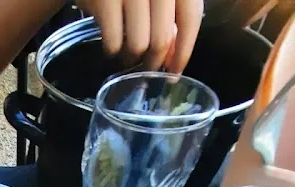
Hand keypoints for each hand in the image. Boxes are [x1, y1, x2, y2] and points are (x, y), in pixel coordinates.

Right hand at [77, 0, 203, 72]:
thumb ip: (170, 14)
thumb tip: (174, 54)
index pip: (190, 16)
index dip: (185, 49)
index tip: (176, 70)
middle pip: (162, 37)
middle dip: (154, 62)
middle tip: (147, 70)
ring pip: (138, 44)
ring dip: (132, 59)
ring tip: (126, 57)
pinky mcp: (103, 0)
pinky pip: (113, 41)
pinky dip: (112, 51)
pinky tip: (111, 47)